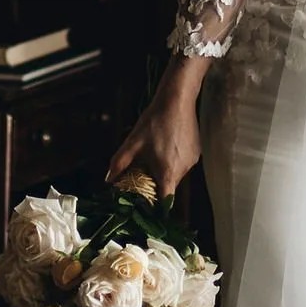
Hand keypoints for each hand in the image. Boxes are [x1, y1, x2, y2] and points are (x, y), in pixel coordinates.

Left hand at [107, 60, 204, 200]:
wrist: (178, 100)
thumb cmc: (154, 121)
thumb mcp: (132, 142)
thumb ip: (119, 163)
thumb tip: (108, 180)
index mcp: (167, 172)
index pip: (165, 202)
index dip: (156, 206)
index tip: (146, 204)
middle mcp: (183, 170)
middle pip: (169, 187)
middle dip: (156, 184)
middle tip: (144, 173)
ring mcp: (192, 161)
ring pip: (176, 175)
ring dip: (165, 171)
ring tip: (156, 154)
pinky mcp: (197, 152)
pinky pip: (184, 163)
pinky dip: (174, 160)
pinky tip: (167, 145)